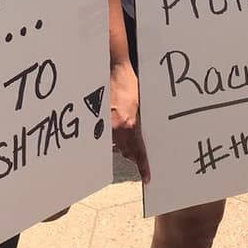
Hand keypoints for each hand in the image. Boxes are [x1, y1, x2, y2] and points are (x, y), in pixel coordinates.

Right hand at [110, 60, 149, 182]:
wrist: (113, 70)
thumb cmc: (130, 84)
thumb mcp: (142, 105)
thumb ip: (143, 123)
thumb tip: (146, 136)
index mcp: (131, 125)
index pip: (139, 152)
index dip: (143, 166)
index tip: (148, 177)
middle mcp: (118, 128)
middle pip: (127, 152)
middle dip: (133, 154)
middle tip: (139, 153)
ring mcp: (106, 125)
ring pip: (117, 145)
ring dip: (123, 145)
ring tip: (128, 138)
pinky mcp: (99, 120)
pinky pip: (108, 137)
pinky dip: (114, 137)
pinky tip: (117, 130)